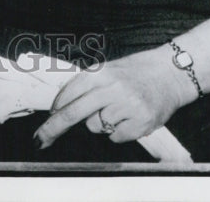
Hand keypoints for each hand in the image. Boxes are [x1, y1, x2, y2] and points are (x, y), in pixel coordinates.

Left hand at [33, 44, 194, 148]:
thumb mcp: (108, 69)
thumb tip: (61, 105)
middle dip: (54, 128)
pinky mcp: (141, 122)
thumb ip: (87, 84)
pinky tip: (129, 117)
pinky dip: (118, 132)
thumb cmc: (135, 72)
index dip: (55, 109)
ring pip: (96, 126)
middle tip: (39, 140)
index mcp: (100, 72)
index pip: (69, 93)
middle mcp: (111, 88)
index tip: (46, 118)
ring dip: (101, 123)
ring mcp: (126, 105)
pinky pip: (115, 137)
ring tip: (118, 108)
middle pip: (75, 113)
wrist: (170, 73)